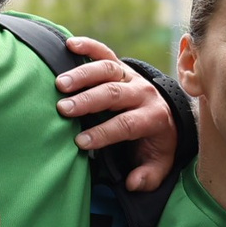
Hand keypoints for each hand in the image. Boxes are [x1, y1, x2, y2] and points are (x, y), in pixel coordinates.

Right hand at [56, 37, 175, 191]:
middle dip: (88, 101)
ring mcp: (131, 77)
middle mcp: (143, 93)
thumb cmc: (155, 143)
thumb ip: (149, 176)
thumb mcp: (159, 164)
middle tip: (63, 109)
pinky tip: (69, 44)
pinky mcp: (121, 66)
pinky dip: (88, 46)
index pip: (127, 124)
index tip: (80, 142)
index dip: (104, 133)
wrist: (166, 116)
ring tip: (59, 84)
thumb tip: (132, 182)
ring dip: (83, 75)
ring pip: (108, 70)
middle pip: (115, 94)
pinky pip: (105, 52)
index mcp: (154, 117)